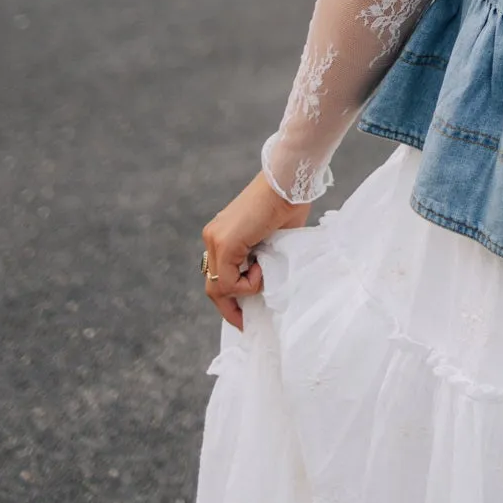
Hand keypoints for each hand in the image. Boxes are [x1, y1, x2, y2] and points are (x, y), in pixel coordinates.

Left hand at [201, 171, 310, 329]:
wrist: (289, 180)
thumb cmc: (288, 203)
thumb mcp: (271, 239)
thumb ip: (261, 259)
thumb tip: (263, 284)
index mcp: (221, 235)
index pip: (218, 276)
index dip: (229, 300)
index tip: (243, 317)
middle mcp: (212, 238)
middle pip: (213, 286)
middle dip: (230, 308)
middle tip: (246, 322)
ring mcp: (215, 239)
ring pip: (219, 287)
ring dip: (244, 291)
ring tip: (265, 273)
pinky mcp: (224, 243)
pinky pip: (229, 282)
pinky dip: (248, 284)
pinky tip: (263, 266)